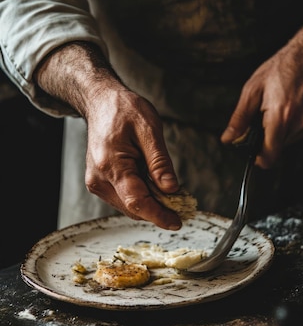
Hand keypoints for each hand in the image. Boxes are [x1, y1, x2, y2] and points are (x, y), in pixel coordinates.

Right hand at [35, 42, 181, 229]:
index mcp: (111, 165)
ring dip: (151, 204)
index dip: (159, 215)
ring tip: (169, 192)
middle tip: (183, 205)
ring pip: (129, 206)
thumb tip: (171, 189)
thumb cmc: (123, 110)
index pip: (137, 201)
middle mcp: (99, 179)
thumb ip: (160, 162)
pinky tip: (153, 185)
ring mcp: (97, 183)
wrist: (100, 103)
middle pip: (133, 207)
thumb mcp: (149, 130)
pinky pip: (124, 198)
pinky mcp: (99, 183)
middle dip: (159, 210)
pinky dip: (141, 196)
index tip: (177, 223)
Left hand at [221, 22, 302, 167]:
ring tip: (277, 107)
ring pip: (288, 141)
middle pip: (278, 148)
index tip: (252, 153)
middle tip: (262, 117)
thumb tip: (228, 139)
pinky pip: (300, 132)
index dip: (258, 158)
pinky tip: (289, 105)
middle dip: (267, 138)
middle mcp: (299, 122)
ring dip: (279, 131)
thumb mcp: (252, 89)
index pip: (270, 154)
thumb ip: (240, 118)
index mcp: (280, 115)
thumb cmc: (280, 66)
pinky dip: (291, 125)